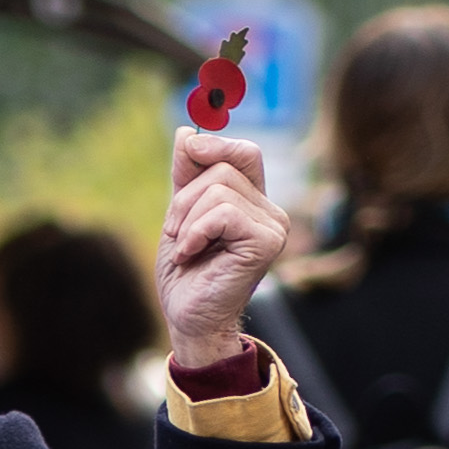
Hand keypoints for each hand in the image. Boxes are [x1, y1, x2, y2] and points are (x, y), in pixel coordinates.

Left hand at [155, 128, 289, 369]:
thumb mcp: (180, 213)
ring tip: (185, 250)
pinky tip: (191, 255)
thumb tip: (187, 131)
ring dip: (187, 220)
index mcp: (255, 202)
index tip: (189, 153)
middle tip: (175, 231)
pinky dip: (196, 232)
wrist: (188, 317)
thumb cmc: (186, 273)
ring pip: (219, 189)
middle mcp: (271, 212)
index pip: (243, 152)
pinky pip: (223, 213)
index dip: (215, 145)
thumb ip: (187, 175)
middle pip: (223, 166)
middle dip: (186, 196)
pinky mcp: (267, 242)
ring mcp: (273, 227)